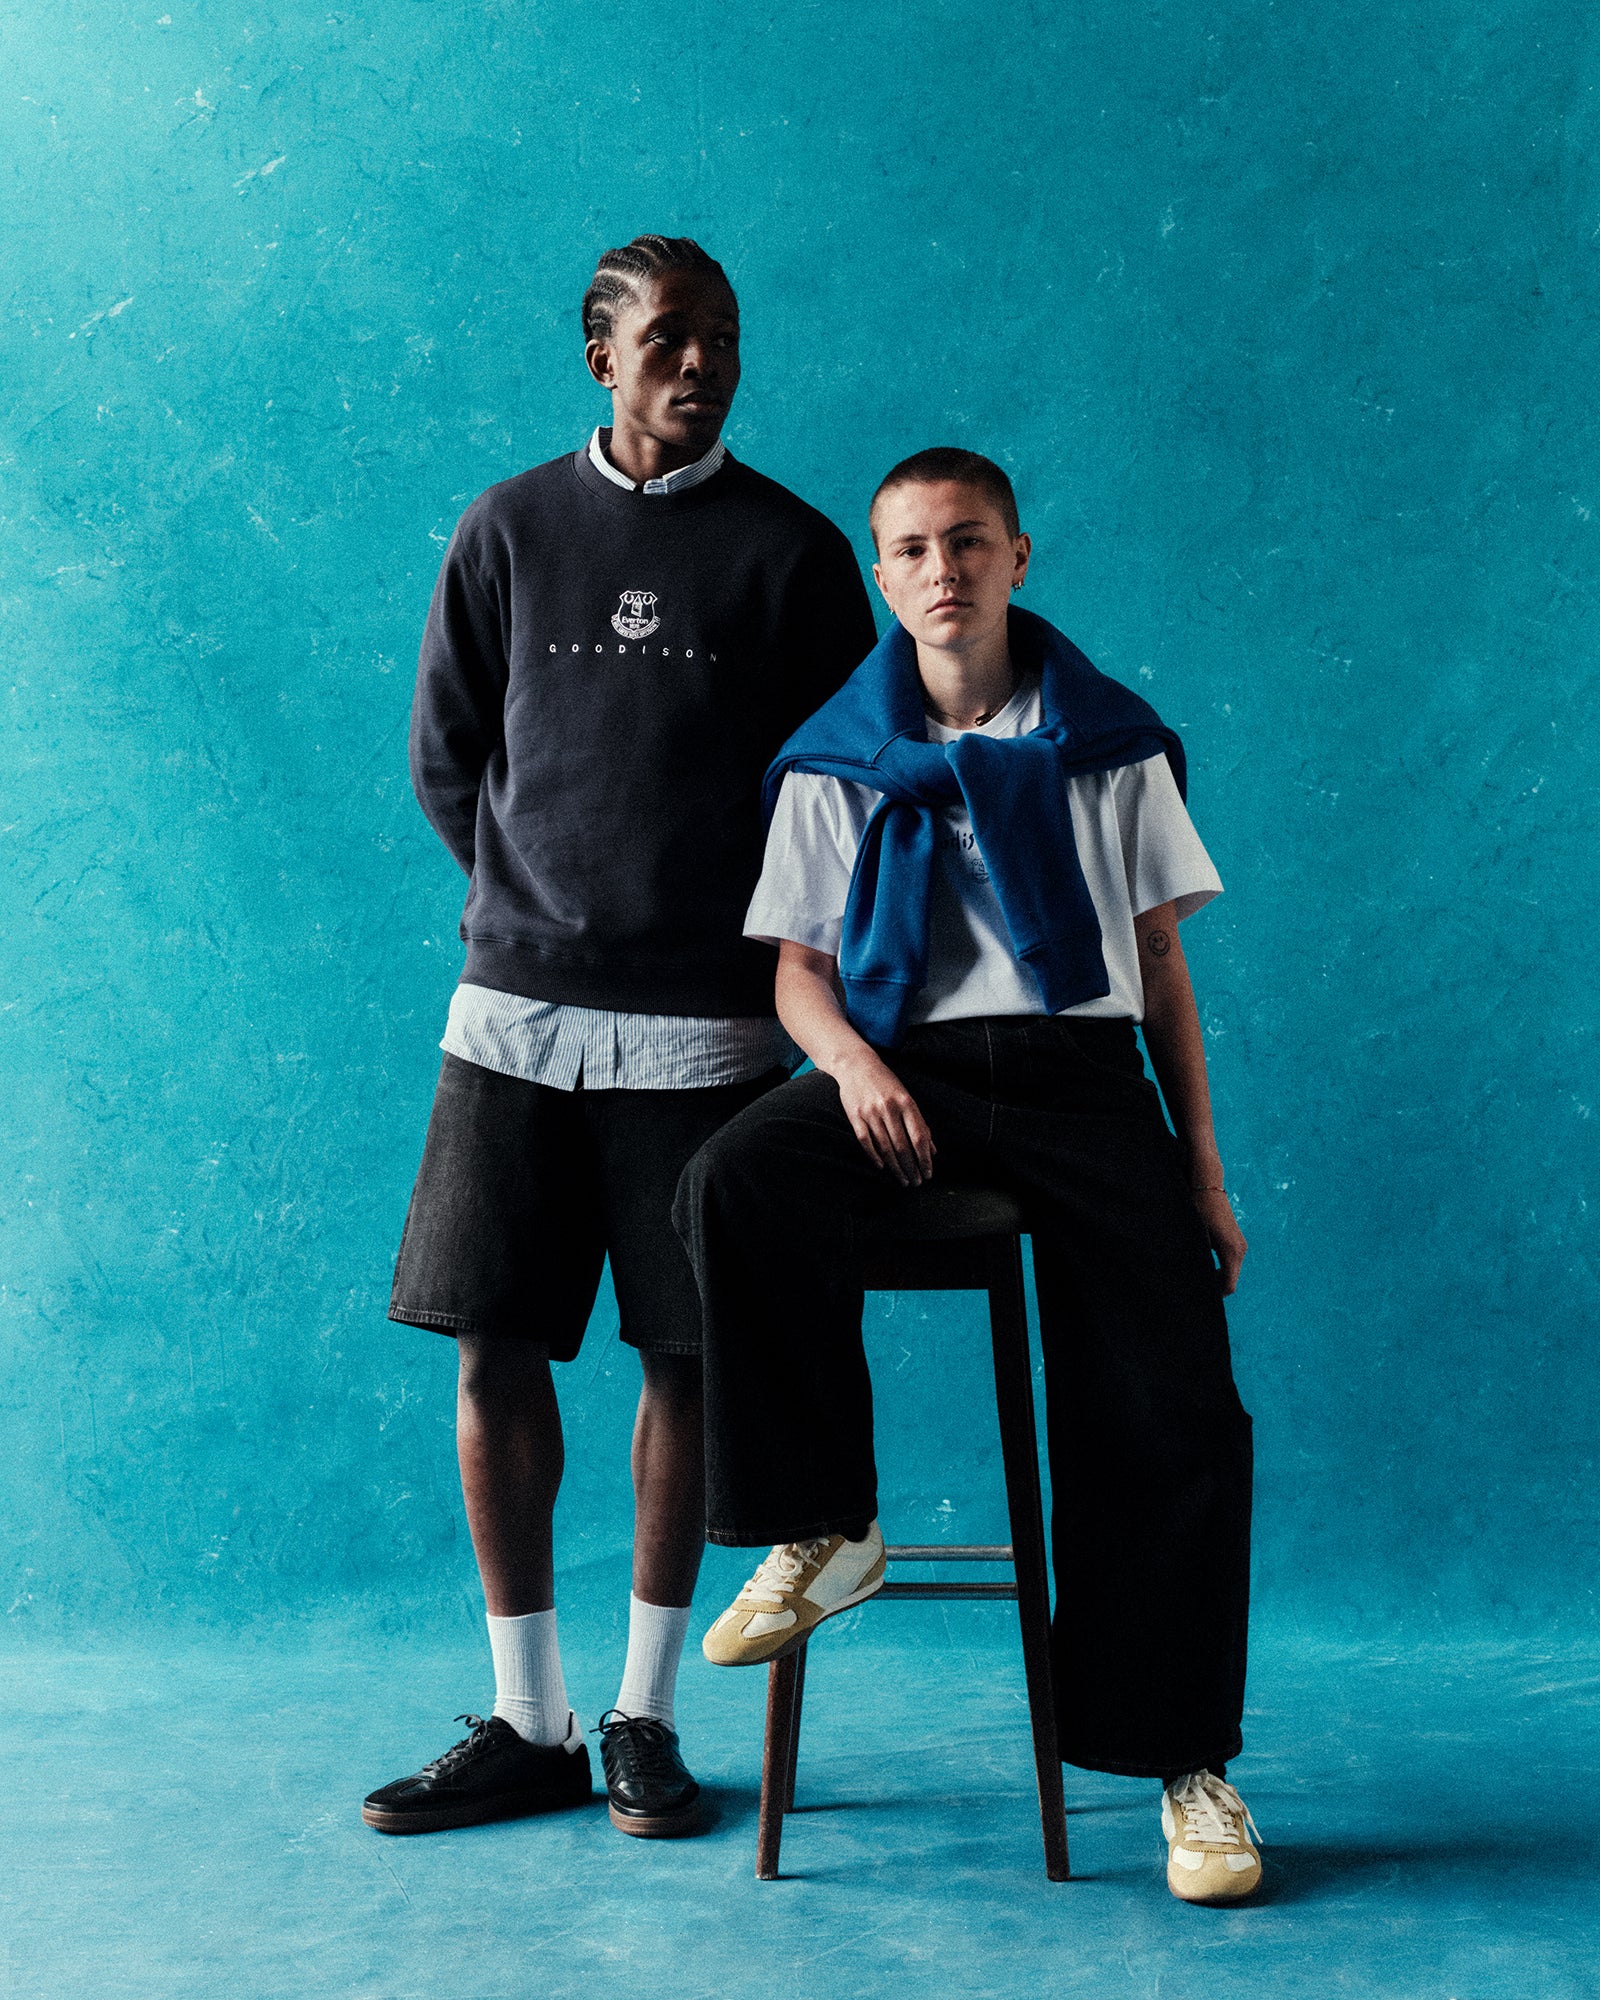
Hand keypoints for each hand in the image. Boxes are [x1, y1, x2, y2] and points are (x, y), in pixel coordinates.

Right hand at [833, 1050, 935, 1186]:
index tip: (928, 1173)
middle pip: (903, 1146)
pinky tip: (882, 1167)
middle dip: (911, 1168)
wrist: (856, 1065)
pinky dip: (874, 1157)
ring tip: (903, 1180)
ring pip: (885, 1148)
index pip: (919, 1137)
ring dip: (896, 1167)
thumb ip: (920, 1123)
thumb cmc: (886, 1083)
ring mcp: (871, 1113)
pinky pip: (866, 1142)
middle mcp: (889, 1108)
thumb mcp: (906, 1098)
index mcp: (906, 1103)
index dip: (925, 1159)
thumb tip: (932, 1150)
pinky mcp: (855, 1116)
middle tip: (916, 1182)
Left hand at [1193, 1187, 1246, 1294]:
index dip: (1215, 1295)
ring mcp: (1240, 1245)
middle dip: (1214, 1287)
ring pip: (1231, 1272)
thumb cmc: (1199, 1209)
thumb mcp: (1195, 1235)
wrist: (1208, 1187)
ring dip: (1216, 1277)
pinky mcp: (1236, 1241)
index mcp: (1231, 1251)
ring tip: (1196, 1276)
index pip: (1228, 1285)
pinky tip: (1203, 1266)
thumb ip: (1197, 1258)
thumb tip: (1193, 1279)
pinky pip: (1231, 1262)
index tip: (1197, 1295)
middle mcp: (1240, 1249)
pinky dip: (1220, 1268)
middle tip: (1194, 1288)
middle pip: (1230, 1281)